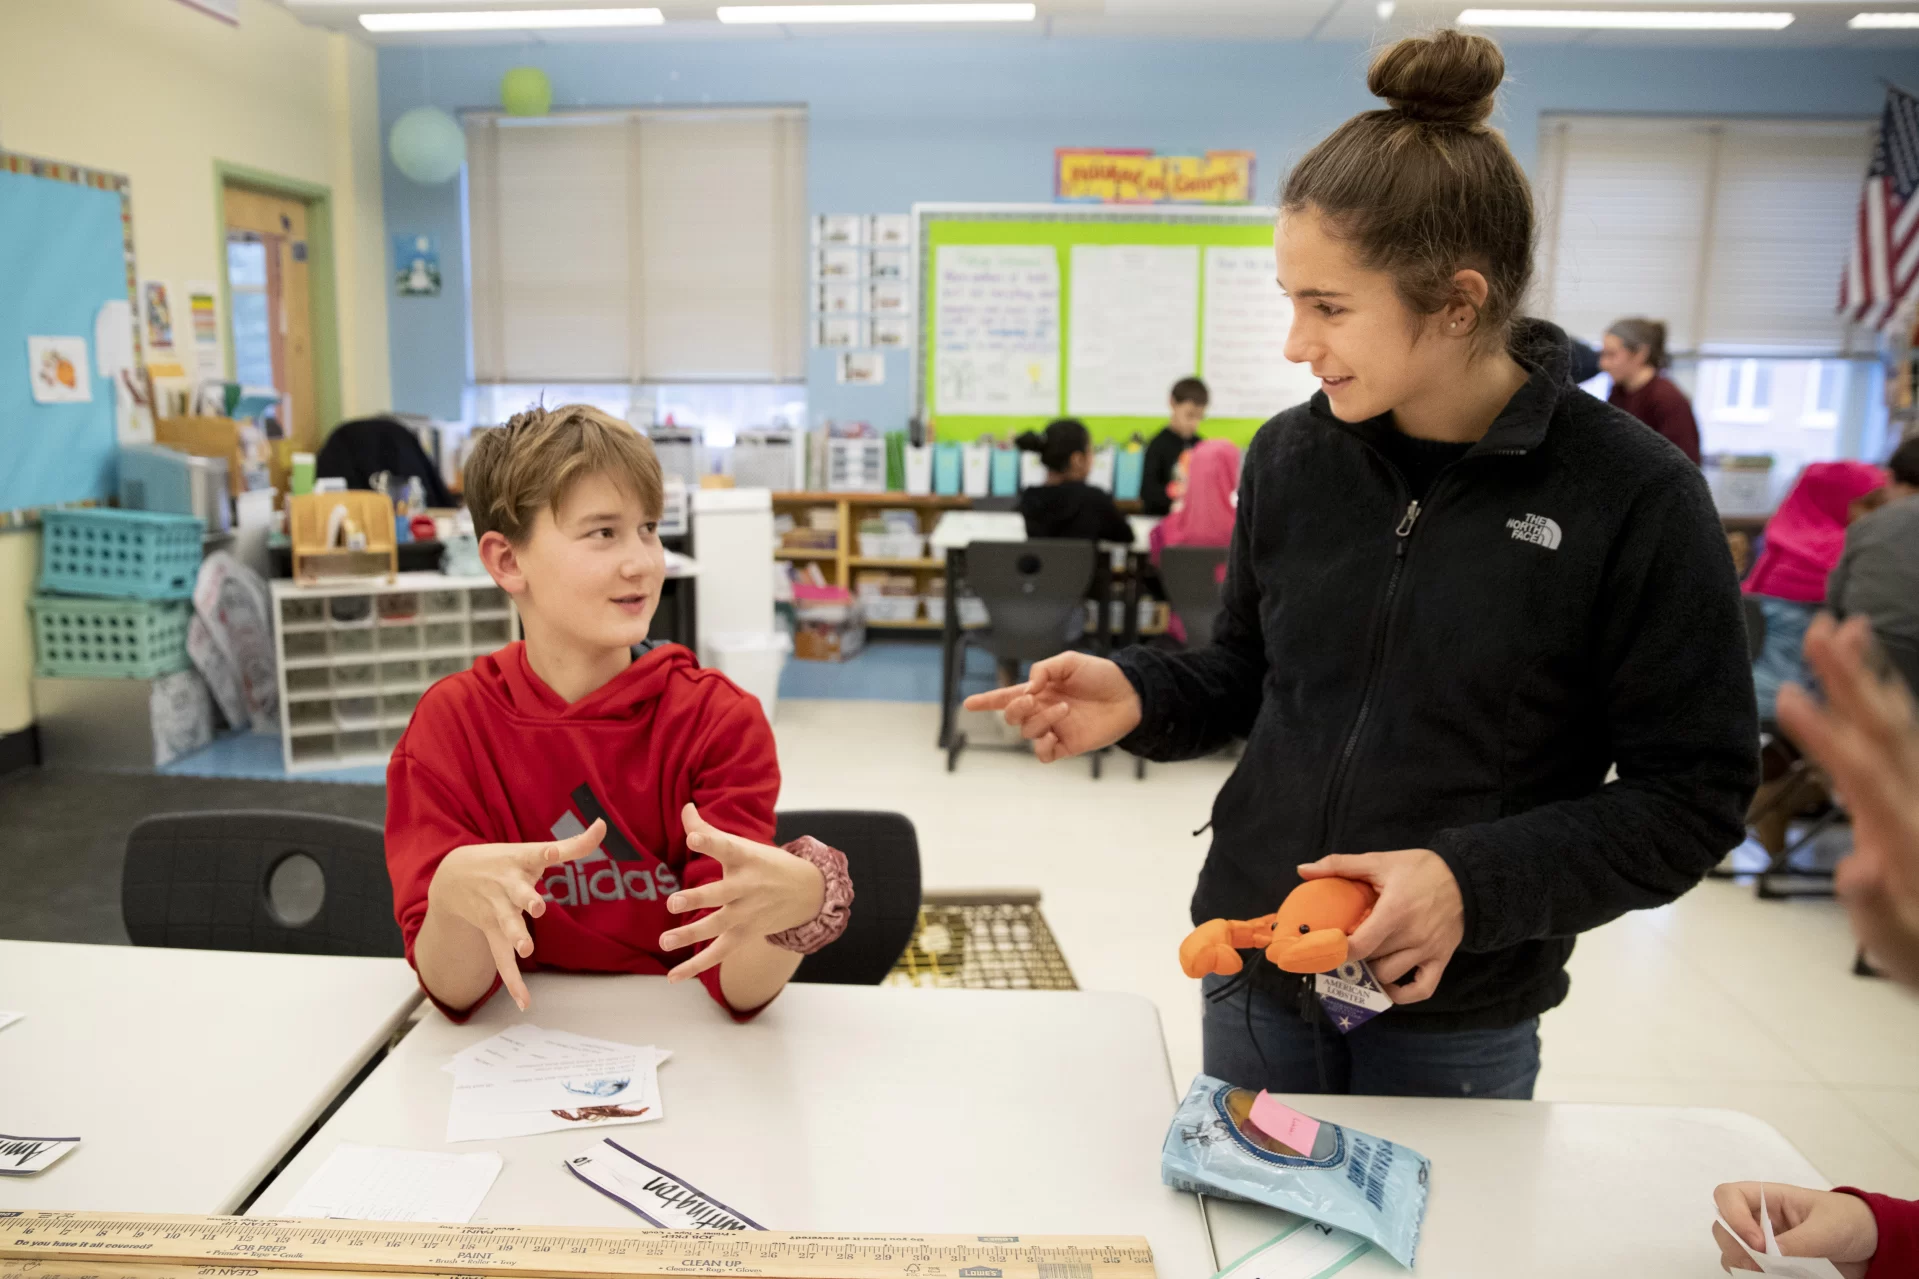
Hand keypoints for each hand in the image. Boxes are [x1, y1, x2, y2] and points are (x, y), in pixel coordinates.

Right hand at [426, 819, 604, 1011]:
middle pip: (518, 894)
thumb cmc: (505, 861)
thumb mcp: (533, 849)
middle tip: (536, 907)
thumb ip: (574, 845)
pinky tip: (524, 1002)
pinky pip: (502, 960)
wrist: (454, 875)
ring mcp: (498, 911)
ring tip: (526, 950)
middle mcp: (507, 887)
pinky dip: (513, 982)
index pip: (536, 855)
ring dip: (515, 937)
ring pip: (506, 926)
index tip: (550, 852)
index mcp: (520, 862)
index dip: (545, 854)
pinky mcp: (492, 932)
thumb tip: (603, 825)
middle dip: (527, 900)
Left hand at [660, 803, 824, 983]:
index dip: (709, 842)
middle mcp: (746, 887)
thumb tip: (684, 808)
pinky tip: (672, 977)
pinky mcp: (744, 935)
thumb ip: (707, 829)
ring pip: (717, 926)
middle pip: (719, 893)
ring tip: (664, 941)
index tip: (693, 837)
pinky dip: (695, 966)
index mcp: (745, 858)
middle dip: (697, 899)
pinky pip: (718, 954)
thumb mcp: (741, 844)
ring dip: (691, 935)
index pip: (726, 848)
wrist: (806, 892)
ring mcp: (746, 914)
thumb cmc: (763, 863)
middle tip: (673, 902)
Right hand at [962, 651, 1141, 761]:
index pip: (1006, 697)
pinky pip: (1043, 754)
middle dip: (1015, 708)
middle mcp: (1043, 710)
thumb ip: (1043, 670)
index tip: (968, 704)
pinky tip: (1053, 736)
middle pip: (1012, 716)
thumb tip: (1027, 688)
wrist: (1130, 694)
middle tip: (1032, 698)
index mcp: (1040, 690)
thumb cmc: (1101, 675)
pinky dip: (1041, 748)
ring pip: (1029, 732)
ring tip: (1064, 709)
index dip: (986, 701)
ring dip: (1041, 720)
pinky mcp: (1068, 745)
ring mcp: (1055, 729)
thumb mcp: (1069, 661)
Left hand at [1298, 849, 1462, 1003]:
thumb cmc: (1420, 869)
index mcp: (1394, 912)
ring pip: (1389, 975)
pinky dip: (1402, 994)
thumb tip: (1303, 870)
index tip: (1321, 947)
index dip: (1336, 951)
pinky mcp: (1442, 960)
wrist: (1467, 877)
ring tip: (1361, 958)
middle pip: (1371, 960)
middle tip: (1339, 947)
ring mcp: (1428, 951)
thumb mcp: (1380, 861)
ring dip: (1371, 970)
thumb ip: (1340, 865)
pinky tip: (1387, 985)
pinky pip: (1421, 990)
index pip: (1360, 946)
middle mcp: (1412, 936)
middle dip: (1351, 955)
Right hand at [1711, 1182, 1875, 1277]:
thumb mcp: (1827, 1228)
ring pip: (1733, 1255)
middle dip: (1735, 1248)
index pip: (1728, 1196)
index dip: (1733, 1217)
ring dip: (1745, 1268)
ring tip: (1771, 1276)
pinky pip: (1753, 1274)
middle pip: (1723, 1229)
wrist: (1874, 1246)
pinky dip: (1757, 1278)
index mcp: (1769, 1199)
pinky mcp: (1775, 1267)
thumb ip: (1799, 1242)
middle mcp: (1760, 1220)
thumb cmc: (1850, 1222)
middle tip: (1760, 1267)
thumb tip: (1768, 1257)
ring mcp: (1765, 1245)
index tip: (1758, 1244)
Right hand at [1778, 614, 1918, 984]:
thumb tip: (1856, 868)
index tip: (1784, 695)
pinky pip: (1904, 736)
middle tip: (1821, 626)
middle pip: (1884, 731)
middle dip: (1850, 678)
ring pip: (1899, 724)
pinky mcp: (1918, 799)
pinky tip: (1873, 678)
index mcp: (1904, 836)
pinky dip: (1887, 699)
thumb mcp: (1901, 949)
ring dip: (1871, 674)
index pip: (1862, 774)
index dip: (1824, 735)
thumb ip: (1878, 908)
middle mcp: (1917, 804)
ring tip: (1849, 624)